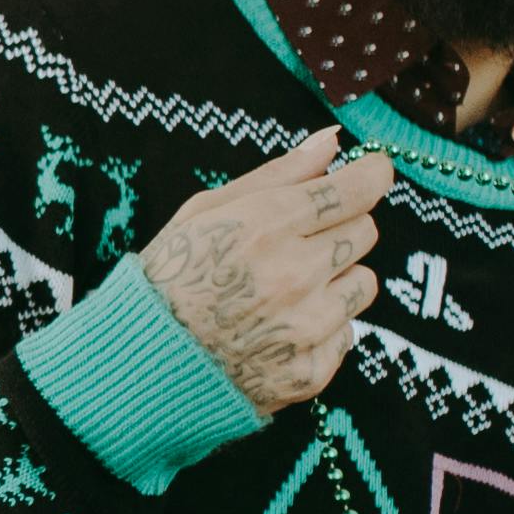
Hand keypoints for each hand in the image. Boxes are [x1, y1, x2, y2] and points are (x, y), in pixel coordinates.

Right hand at [143, 127, 389, 413]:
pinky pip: (346, 333)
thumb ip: (277, 175)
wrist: (142, 366)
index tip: (372, 172)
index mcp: (265, 227)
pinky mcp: (312, 372)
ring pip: (364, 283)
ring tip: (286, 291)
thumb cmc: (168, 278)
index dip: (371, 176)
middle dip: (340, 228)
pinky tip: (278, 331)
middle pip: (365, 232)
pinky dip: (322, 329)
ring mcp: (306, 328)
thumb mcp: (206, 211)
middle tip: (299, 241)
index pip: (355, 191)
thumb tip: (332, 141)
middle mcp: (293, 276)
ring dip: (336, 281)